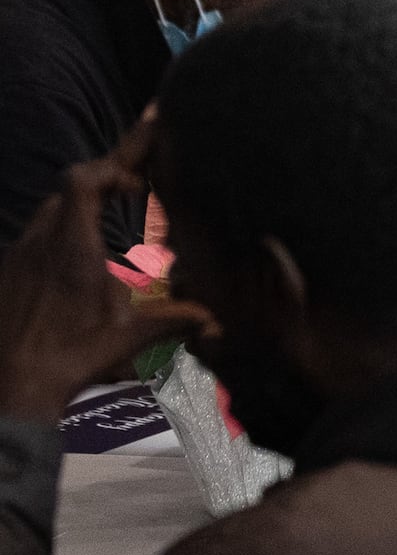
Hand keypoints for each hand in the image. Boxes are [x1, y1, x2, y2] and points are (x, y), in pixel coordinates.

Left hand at [0, 125, 210, 423]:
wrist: (14, 389)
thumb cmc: (74, 357)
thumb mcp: (130, 338)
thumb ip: (175, 319)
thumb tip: (218, 322)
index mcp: (74, 248)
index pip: (85, 180)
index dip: (114, 165)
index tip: (139, 180)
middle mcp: (42, 243)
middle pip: (69, 189)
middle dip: (102, 182)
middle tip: (133, 188)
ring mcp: (19, 257)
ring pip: (50, 210)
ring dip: (79, 207)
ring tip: (107, 219)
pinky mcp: (7, 273)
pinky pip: (34, 236)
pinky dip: (59, 233)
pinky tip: (74, 261)